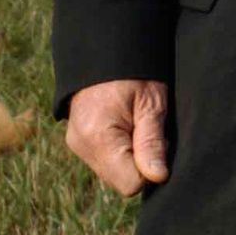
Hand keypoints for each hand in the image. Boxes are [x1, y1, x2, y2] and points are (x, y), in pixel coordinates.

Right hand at [61, 80, 169, 196]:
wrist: (104, 51)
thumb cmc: (134, 73)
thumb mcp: (151, 103)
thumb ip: (152, 142)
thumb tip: (158, 177)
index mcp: (98, 137)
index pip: (130, 182)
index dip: (150, 168)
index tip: (158, 141)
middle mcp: (82, 146)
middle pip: (120, 180)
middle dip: (140, 163)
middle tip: (147, 129)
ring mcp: (77, 145)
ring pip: (113, 173)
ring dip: (129, 157)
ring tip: (135, 125)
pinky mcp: (79, 143)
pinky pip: (105, 161)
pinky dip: (118, 151)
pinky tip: (124, 127)